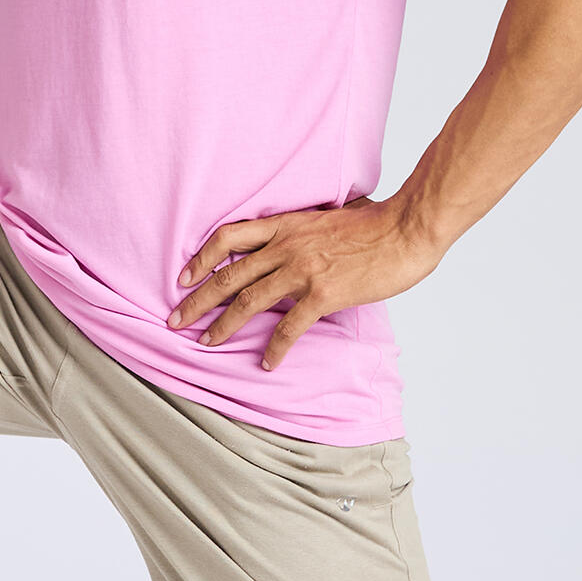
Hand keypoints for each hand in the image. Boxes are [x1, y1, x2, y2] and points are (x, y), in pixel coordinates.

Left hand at [166, 195, 442, 369]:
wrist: (406, 229)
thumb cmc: (376, 223)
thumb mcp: (328, 217)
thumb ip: (305, 231)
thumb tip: (297, 242)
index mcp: (285, 225)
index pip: (228, 236)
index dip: (201, 257)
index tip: (183, 277)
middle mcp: (286, 246)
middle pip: (228, 274)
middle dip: (197, 299)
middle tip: (175, 320)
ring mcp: (303, 270)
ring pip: (248, 301)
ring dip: (222, 325)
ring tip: (206, 342)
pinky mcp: (323, 294)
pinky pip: (290, 327)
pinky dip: (275, 348)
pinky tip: (267, 363)